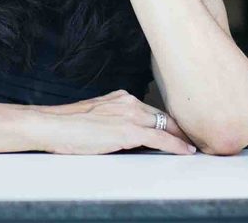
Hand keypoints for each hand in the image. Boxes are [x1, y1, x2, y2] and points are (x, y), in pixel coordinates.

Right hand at [28, 90, 195, 155]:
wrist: (53, 126)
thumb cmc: (67, 126)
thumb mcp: (95, 117)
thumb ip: (113, 120)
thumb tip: (125, 135)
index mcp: (121, 97)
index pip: (151, 109)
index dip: (167, 120)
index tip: (178, 127)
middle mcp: (128, 102)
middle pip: (162, 115)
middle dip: (178, 127)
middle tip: (194, 136)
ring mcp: (130, 115)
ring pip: (165, 125)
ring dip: (180, 136)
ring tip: (192, 145)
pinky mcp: (128, 131)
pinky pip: (160, 138)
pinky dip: (176, 145)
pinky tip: (185, 150)